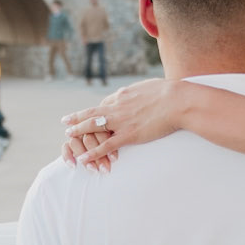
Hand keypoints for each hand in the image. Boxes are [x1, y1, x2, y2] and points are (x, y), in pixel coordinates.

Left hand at [61, 81, 182, 165]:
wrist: (178, 101)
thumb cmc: (171, 92)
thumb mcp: (151, 87)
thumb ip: (142, 92)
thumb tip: (144, 91)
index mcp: (124, 95)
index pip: (104, 104)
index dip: (94, 110)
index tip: (87, 113)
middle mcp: (118, 107)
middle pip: (92, 113)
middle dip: (77, 117)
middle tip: (66, 121)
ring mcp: (121, 121)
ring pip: (93, 127)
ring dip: (78, 131)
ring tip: (68, 136)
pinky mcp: (129, 135)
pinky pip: (106, 145)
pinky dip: (92, 152)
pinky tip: (83, 158)